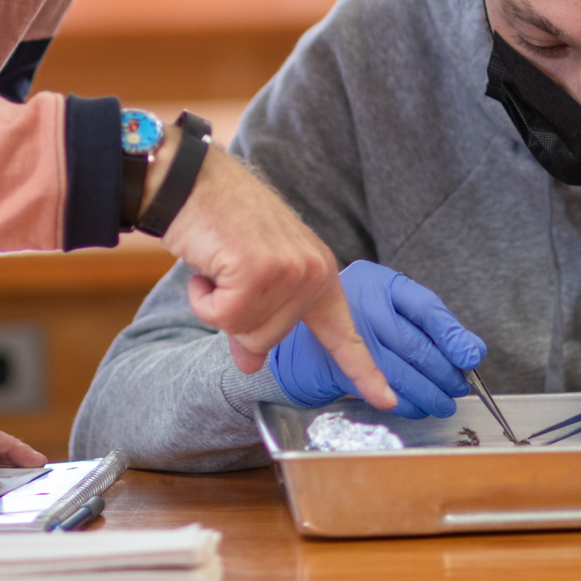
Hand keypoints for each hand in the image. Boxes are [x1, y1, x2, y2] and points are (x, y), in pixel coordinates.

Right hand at [154, 147, 396, 410]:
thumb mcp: (249, 274)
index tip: (387, 400)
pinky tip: (207, 264)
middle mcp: (313, 271)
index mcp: (319, 271)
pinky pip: (222, 317)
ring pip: (245, 331)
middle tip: (225, 272)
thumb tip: (249, 363)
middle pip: (268, 340)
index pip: (343, 331)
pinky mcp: (258, 272)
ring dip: (216, 303)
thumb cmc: (219, 221)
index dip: (363, 370)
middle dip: (233, 314)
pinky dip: (202, 297)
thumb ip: (259, 319)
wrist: (192, 180)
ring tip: (217, 263)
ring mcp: (290, 271)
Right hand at [268, 261, 484, 417]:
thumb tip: (470, 352)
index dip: (452, 336)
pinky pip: (379, 389)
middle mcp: (364, 305)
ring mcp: (347, 335)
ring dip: (428, 393)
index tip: (471, 357)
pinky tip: (417, 405)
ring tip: (443, 401)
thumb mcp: (390, 305)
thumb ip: (428, 323)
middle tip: (458, 386)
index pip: (426, 309)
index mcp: (381, 283)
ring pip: (400, 372)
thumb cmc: (355, 317)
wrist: (299, 333)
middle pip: (415, 345)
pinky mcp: (337, 365)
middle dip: (443, 372)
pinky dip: (405, 403)